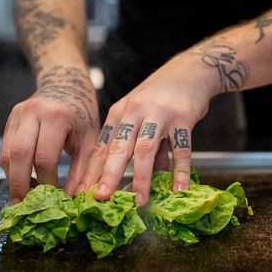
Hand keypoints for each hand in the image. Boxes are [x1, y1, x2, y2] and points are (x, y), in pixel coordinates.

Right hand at [1, 65, 98, 201]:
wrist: (66, 85)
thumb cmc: (82, 113)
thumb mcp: (90, 140)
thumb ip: (84, 170)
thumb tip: (74, 199)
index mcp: (56, 116)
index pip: (44, 158)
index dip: (47, 182)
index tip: (53, 198)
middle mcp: (32, 113)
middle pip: (19, 156)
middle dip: (20, 185)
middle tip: (25, 206)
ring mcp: (18, 115)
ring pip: (6, 154)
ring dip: (12, 179)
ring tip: (22, 197)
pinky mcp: (10, 120)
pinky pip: (5, 149)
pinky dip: (11, 168)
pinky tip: (21, 180)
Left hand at [75, 58, 216, 204]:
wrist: (190, 70)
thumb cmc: (161, 96)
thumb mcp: (141, 116)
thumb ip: (139, 147)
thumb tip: (142, 180)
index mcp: (119, 113)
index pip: (102, 146)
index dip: (91, 171)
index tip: (82, 193)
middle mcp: (135, 111)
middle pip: (119, 148)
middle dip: (108, 175)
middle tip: (100, 198)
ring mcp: (159, 113)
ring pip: (146, 149)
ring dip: (141, 177)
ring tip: (139, 202)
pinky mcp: (183, 116)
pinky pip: (181, 148)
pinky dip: (180, 171)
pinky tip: (178, 190)